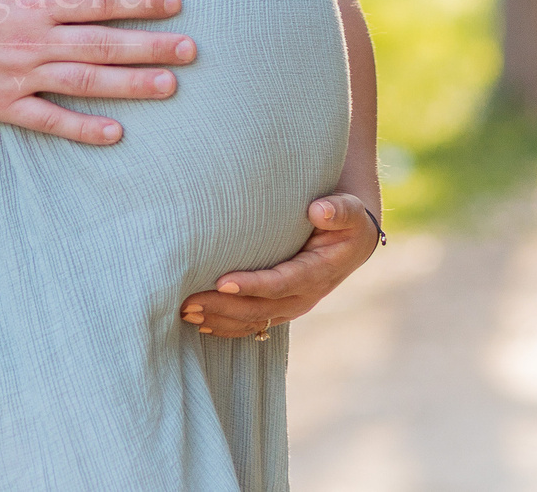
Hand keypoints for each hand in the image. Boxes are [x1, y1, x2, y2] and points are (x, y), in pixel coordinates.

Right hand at [0, 0, 195, 145]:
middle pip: (104, 43)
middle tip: (191, 51)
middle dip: (152, 46)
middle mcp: (34, 39)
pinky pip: (49, 120)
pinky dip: (83, 128)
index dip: (140, 1)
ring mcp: (20, 75)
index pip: (98, 0)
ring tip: (170, 86)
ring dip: (131, 84)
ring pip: (87, 81)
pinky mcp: (2, 104)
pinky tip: (115, 132)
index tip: (175, 2)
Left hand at [178, 193, 380, 338]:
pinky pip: (252, 324)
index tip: (221, 281)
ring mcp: (291, 306)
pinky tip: (200, 324)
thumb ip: (338, 211)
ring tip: (184, 313)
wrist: (352, 243)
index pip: (280, 284)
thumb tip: (318, 210)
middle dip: (222, 307)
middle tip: (187, 302)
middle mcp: (303, 297)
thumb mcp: (349, 212)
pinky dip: (226, 326)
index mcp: (317, 273)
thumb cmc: (346, 221)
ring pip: (252, 321)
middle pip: (258, 309)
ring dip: (218, 320)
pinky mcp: (280, 308)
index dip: (251, 285)